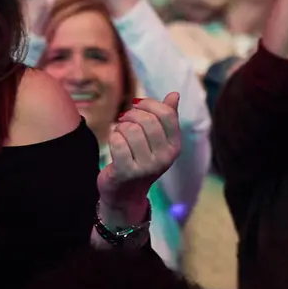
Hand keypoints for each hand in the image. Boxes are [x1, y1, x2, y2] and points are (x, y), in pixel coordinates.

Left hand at [98, 93, 182, 215]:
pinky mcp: (127, 172)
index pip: (167, 114)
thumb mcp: (158, 141)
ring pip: (131, 129)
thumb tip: (175, 94)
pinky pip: (117, 142)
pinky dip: (113, 137)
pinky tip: (114, 142)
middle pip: (147, 120)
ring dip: (121, 126)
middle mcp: (164, 158)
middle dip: (131, 114)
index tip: (137, 105)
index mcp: (175, 146)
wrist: (125, 193)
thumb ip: (166, 118)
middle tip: (124, 120)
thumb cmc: (141, 160)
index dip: (149, 104)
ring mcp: (146, 167)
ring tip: (120, 132)